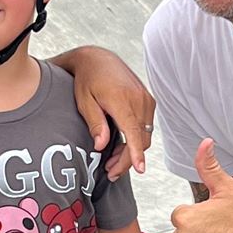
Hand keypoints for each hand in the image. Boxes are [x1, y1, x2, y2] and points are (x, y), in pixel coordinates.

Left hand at [67, 46, 154, 177]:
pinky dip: (135, 140)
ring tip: (112, 164)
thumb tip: (101, 146)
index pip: (133, 131)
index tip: (140, 167)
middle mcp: (138, 99)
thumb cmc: (88, 79)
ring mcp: (145, 99)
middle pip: (140, 139)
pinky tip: (120, 147)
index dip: (135, 152)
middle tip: (111, 173)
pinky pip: (146, 126)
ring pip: (145, 135)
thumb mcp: (84, 101)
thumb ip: (95, 123)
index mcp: (122, 99)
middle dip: (127, 160)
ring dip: (131, 152)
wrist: (97, 59)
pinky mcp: (147, 100)